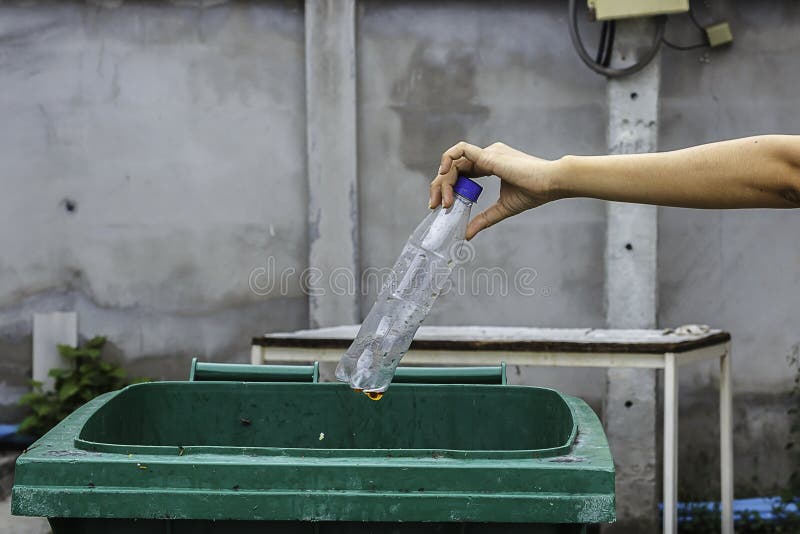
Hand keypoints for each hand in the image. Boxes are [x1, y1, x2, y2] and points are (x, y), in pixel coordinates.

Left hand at [429, 142, 557, 239]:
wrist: (551, 184)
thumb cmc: (533, 193)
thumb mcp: (502, 209)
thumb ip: (483, 220)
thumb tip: (467, 235)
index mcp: (491, 164)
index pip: (462, 172)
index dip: (449, 187)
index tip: (443, 205)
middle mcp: (487, 155)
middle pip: (454, 167)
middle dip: (440, 185)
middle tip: (434, 205)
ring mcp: (488, 153)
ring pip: (455, 161)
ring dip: (443, 180)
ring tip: (443, 201)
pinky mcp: (489, 155)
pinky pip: (461, 150)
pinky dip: (448, 159)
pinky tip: (443, 175)